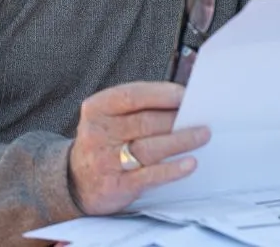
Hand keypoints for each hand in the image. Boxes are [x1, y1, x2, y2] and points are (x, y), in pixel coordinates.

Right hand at [68, 82, 210, 214]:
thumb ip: (140, 107)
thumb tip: (183, 100)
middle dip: (177, 119)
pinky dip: (172, 169)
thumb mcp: (111, 117)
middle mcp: (98, 133)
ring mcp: (105, 160)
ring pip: (149, 148)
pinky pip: (148, 176)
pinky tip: (189, 163)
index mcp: (98, 108)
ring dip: (181, 141)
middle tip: (203, 117)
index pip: (132, 95)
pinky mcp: (115, 185)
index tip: (186, 95)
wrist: (77, 181)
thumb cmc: (106, 141)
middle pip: (145, 122)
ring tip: (202, 135)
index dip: (162, 94)